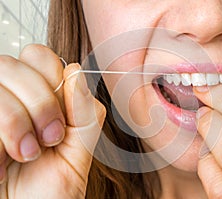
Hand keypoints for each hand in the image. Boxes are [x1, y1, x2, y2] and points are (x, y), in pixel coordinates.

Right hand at [0, 45, 105, 198]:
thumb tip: (76, 72)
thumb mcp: (78, 153)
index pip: (40, 57)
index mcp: (41, 97)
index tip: (61, 123)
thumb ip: (85, 113)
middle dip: (37, 105)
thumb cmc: (49, 190)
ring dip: (14, 124)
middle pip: (12, 65)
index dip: (52, 85)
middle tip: (48, 140)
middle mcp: (10, 97)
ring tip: (24, 155)